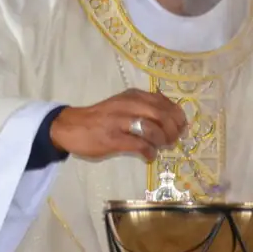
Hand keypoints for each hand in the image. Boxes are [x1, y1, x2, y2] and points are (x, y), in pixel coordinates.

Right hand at [50, 89, 186, 161]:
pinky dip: (149, 152)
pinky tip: (148, 155)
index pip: (165, 102)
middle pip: (162, 115)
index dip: (178, 116)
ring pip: (152, 128)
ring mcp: (120, 121)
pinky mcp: (112, 138)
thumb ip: (144, 106)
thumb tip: (170, 118)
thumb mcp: (123, 103)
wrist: (71, 126)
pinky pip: (139, 145)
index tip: (181, 127)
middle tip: (173, 140)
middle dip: (173, 130)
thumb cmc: (101, 117)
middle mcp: (128, 105)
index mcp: (133, 95)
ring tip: (159, 147)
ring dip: (162, 140)